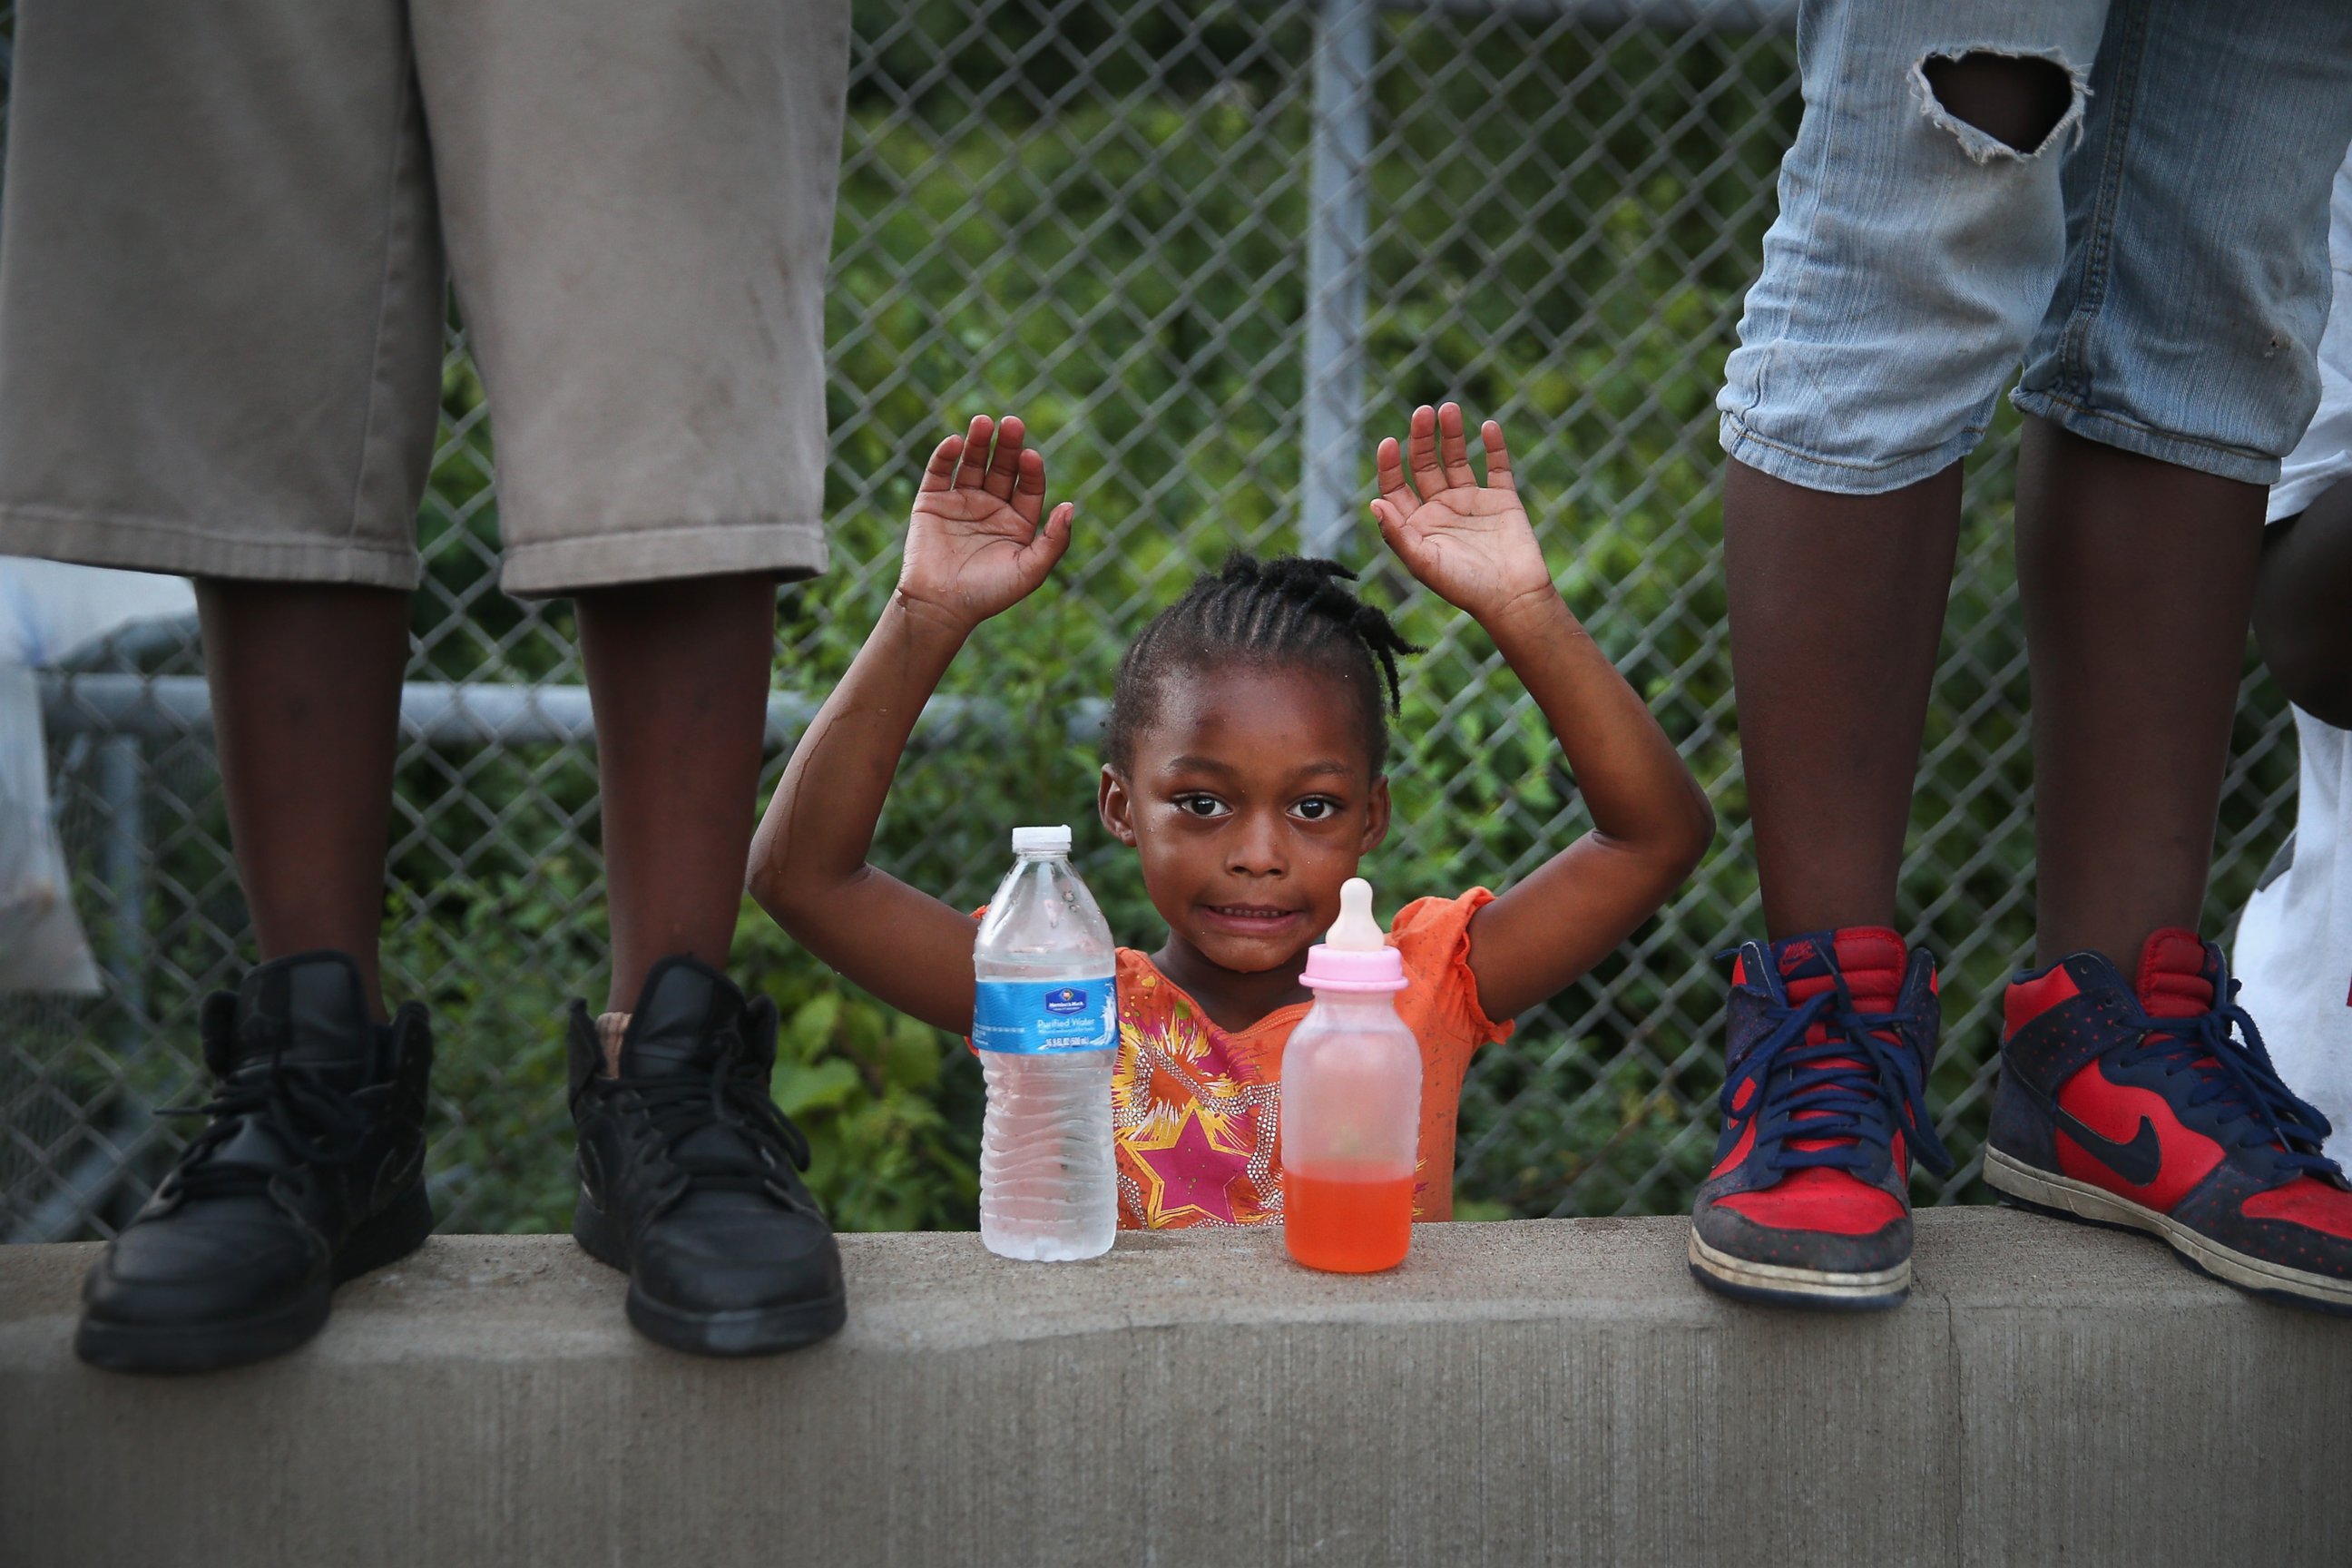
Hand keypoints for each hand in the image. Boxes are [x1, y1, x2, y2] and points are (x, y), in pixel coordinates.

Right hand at [896, 414, 1074, 630]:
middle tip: (1012, 423)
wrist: (940, 607)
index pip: (1029, 486)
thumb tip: (1070, 507)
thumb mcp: (1030, 571)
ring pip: (972, 463)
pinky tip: (956, 443)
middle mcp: (991, 507)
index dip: (1031, 470)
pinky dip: (945, 455)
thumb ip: (1054, 541)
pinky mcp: (932, 502)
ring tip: (983, 422)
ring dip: (978, 442)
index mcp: (1018, 522)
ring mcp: (961, 502)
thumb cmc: (989, 594)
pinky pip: (939, 472)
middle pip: (1003, 467)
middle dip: (1008, 446)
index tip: (1031, 457)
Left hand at [1369, 404, 1554, 623]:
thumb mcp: (1423, 563)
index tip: (1389, 442)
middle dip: (1422, 438)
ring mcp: (1472, 502)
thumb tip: (1375, 502)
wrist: (1513, 599)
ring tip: (1448, 409)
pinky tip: (1488, 427)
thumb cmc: (1464, 587)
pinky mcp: (1502, 500)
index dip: (1389, 464)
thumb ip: (1397, 534)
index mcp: (1417, 524)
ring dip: (1452, 434)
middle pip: (1425, 465)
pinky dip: (1494, 446)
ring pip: (1457, 459)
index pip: (1396, 486)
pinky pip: (1497, 467)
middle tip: (1423, 413)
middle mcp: (1441, 509)